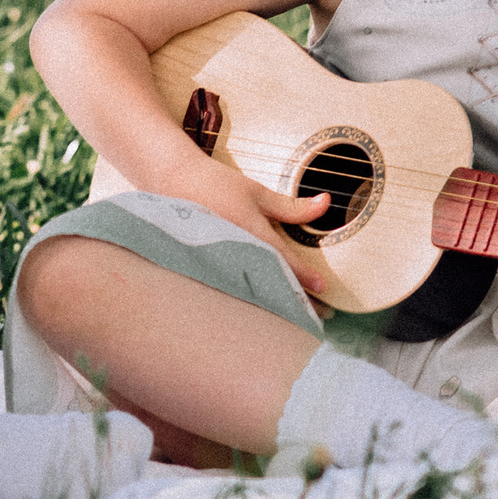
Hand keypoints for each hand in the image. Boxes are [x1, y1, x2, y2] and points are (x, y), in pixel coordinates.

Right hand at [166, 155, 333, 299]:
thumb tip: (326, 203)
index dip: (305, 276)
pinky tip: (266, 311)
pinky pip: (232, 290)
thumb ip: (292, 207)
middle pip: (270, 285)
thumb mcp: (257, 193)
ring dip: (276, 306)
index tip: (323, 288)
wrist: (171, 181)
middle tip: (320, 313)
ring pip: (251, 293)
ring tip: (299, 317)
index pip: (282, 260)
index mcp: (248, 229)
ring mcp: (216, 262)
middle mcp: (232, 249)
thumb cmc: (216, 184)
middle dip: (296, 301)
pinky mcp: (205, 269)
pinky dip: (253, 301)